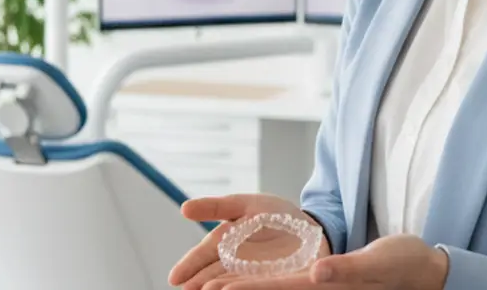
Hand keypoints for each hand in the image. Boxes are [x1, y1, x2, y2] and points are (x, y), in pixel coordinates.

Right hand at [168, 193, 331, 289]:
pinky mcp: (281, 281)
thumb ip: (216, 207)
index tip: (174, 278)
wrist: (311, 227)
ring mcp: (258, 276)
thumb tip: (184, 209)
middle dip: (202, 283)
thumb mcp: (245, 204)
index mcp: (227, 245)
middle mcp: (238, 265)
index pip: (204, 256)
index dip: (189, 266)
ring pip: (237, 284)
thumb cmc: (274, 216)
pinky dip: (255, 288)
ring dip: (225, 287)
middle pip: (216, 275)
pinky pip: (267, 285)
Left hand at [195, 234, 448, 289]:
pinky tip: (258, 283)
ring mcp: (325, 289)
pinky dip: (272, 286)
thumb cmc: (404, 264)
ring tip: (217, 288)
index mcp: (326, 287)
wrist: (426, 270)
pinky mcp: (331, 285)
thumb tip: (317, 273)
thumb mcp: (377, 263)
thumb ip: (347, 270)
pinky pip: (296, 285)